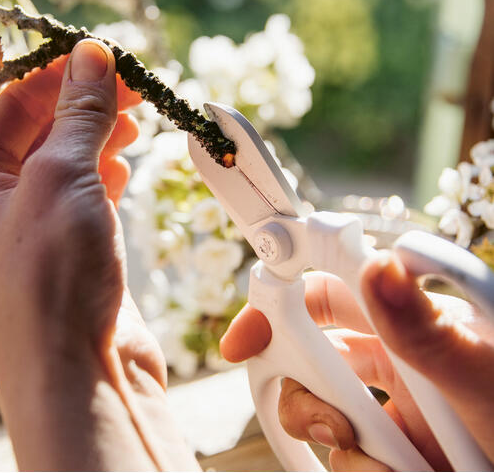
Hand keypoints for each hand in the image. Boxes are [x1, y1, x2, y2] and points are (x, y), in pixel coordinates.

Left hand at [0, 40, 196, 470]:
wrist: (80, 378)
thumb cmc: (52, 276)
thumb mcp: (62, 178)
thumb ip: (78, 114)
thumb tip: (93, 54)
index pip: (10, 105)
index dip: (54, 73)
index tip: (101, 53)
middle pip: (41, 130)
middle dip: (83, 103)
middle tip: (131, 83)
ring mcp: (36, 228)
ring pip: (68, 161)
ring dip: (100, 134)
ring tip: (135, 119)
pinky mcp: (73, 250)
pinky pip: (87, 194)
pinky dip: (107, 171)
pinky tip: (127, 163)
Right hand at [220, 251, 493, 470]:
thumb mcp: (482, 369)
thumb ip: (426, 325)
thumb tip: (379, 262)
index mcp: (404, 315)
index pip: (323, 289)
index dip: (276, 300)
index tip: (244, 337)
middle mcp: (389, 355)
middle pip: (307, 351)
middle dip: (295, 382)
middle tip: (319, 417)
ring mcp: (387, 406)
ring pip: (319, 407)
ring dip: (328, 433)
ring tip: (366, 452)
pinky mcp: (389, 450)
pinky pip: (346, 457)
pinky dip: (360, 469)